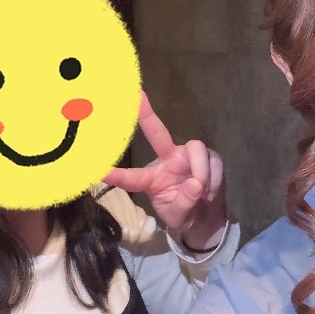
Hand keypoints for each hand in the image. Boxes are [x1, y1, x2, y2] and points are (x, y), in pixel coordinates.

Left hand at [103, 93, 227, 250]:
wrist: (209, 217)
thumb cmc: (185, 215)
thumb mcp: (179, 218)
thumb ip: (183, 204)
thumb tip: (195, 183)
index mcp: (152, 179)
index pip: (132, 177)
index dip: (117, 175)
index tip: (100, 171)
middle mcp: (168, 160)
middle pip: (157, 133)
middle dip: (147, 115)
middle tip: (137, 95)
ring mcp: (188, 155)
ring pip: (196, 149)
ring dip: (201, 172)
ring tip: (203, 193)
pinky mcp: (209, 156)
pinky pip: (212, 162)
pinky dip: (214, 179)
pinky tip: (211, 191)